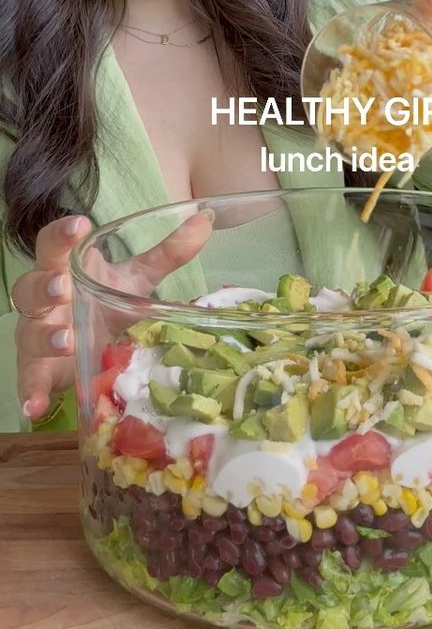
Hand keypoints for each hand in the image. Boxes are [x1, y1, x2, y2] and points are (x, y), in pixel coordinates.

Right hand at [15, 209, 214, 421]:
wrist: (86, 348)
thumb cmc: (104, 303)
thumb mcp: (135, 279)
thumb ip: (166, 253)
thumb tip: (204, 222)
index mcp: (64, 270)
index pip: (52, 245)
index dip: (62, 234)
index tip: (80, 225)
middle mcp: (44, 302)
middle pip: (29, 287)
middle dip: (44, 287)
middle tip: (64, 288)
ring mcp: (37, 337)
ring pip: (29, 333)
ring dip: (44, 337)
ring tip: (66, 340)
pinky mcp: (39, 372)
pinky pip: (29, 382)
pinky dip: (31, 394)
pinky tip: (35, 406)